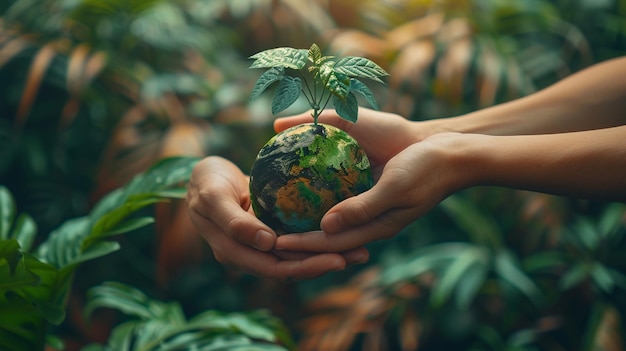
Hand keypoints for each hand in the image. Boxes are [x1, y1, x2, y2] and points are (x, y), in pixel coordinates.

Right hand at [186, 156, 368, 280]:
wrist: (204, 176)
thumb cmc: (204, 182)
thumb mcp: (213, 197)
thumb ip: (233, 221)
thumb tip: (266, 243)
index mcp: (235, 254)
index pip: (276, 267)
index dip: (307, 266)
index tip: (337, 258)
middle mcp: (251, 255)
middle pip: (293, 266)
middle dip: (326, 263)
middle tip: (360, 255)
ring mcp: (262, 245)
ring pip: (298, 255)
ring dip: (329, 253)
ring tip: (361, 249)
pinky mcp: (271, 231)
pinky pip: (298, 238)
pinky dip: (319, 236)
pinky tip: (343, 228)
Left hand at [275, 112, 469, 252]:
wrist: (452, 154)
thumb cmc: (427, 171)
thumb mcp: (395, 189)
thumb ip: (362, 208)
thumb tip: (326, 225)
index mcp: (376, 226)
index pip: (331, 242)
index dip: (302, 244)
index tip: (274, 243)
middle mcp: (370, 219)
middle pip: (327, 235)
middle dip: (299, 238)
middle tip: (267, 233)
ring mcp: (371, 204)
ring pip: (332, 217)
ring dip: (307, 219)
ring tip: (280, 215)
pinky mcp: (372, 187)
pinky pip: (341, 196)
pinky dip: (321, 197)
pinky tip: (306, 188)